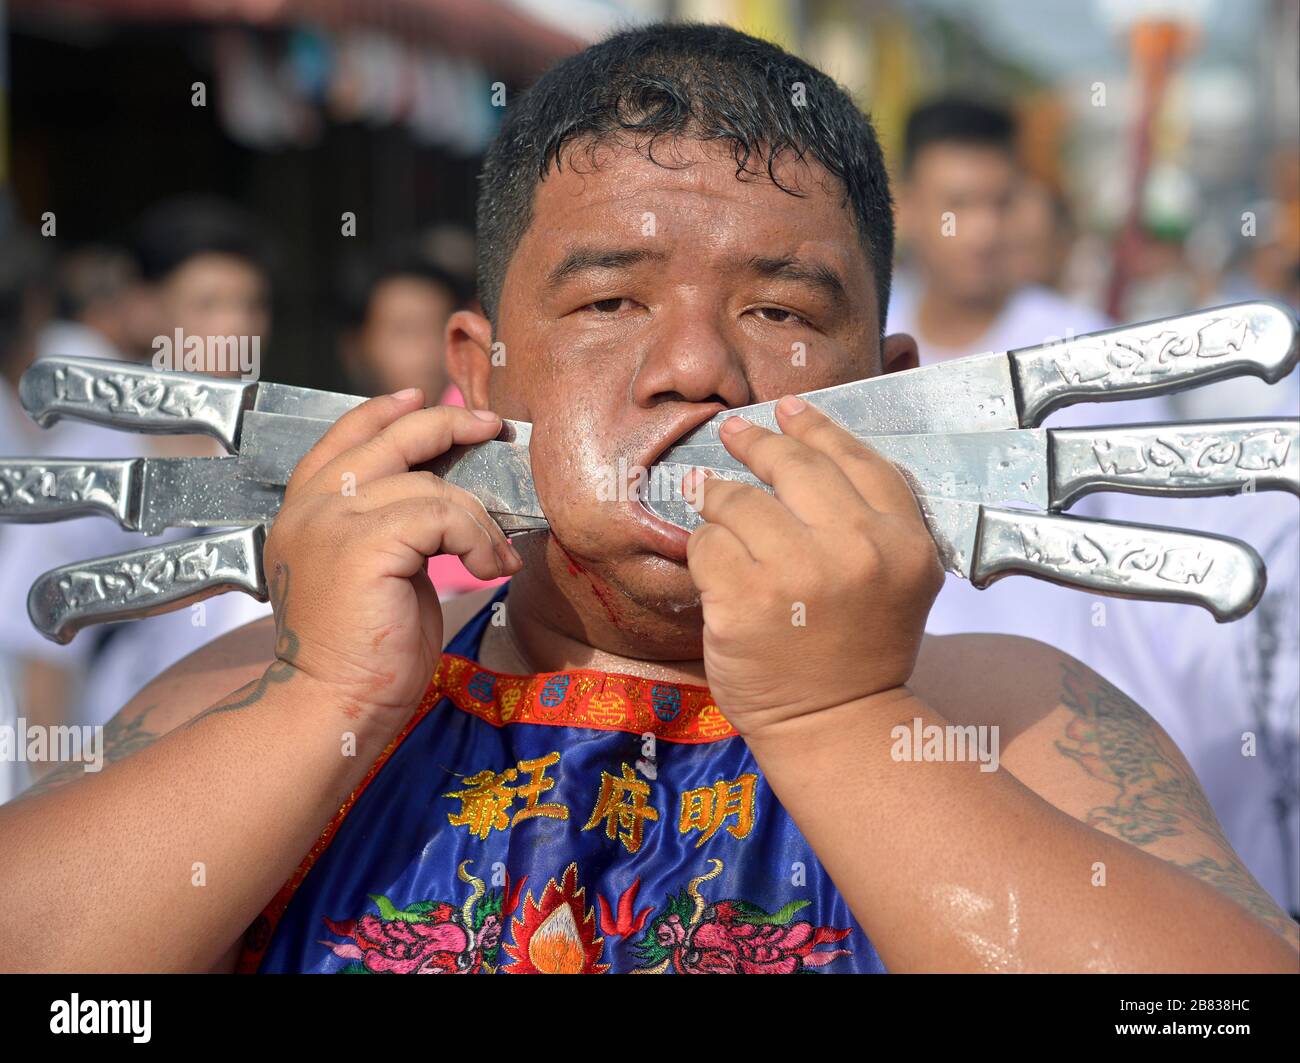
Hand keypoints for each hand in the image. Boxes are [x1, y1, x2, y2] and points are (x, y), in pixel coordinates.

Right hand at [261, 389, 522, 721]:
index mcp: (306, 510)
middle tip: (489, 426)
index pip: (344, 437)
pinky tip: (485, 570)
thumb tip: (446, 495)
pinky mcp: (365, 544)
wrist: (331, 705)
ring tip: (494, 555)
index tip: (423, 398)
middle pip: (386, 438)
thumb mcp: (373, 571)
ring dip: (476, 517)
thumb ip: (390, 526)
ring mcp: (332, 521)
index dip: (384, 411)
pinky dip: (476, 538)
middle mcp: (311, 507)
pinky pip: (442, 514)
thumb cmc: (362, 653)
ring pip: (427, 483)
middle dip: (445, 424)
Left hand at [685, 395, 944, 738]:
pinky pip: (706, 544)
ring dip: (720, 502)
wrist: (835, 723)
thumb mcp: (897, 578)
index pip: (856, 459)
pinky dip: (703, 551)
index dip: (816, 428)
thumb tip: (802, 447)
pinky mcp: (744, 598)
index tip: (788, 409)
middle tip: (732, 432)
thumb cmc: (859, 650)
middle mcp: (856, 549)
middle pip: (793, 467)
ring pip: (738, 501)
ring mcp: (797, 572)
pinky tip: (713, 565)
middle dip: (754, 443)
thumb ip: (868, 519)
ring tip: (714, 507)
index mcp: (902, 541)